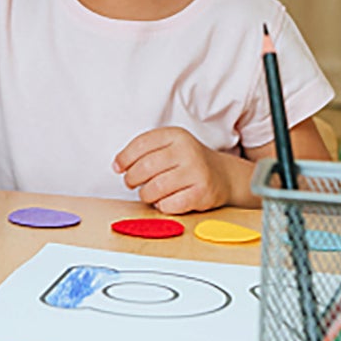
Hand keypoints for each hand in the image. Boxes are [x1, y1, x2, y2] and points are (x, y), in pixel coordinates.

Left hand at [113, 127, 234, 214]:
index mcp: (176, 135)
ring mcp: (197, 172)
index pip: (141, 144)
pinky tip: (163, 201)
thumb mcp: (169, 145)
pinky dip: (161, 205)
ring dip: (145, 194)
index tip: (118, 167)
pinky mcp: (202, 194)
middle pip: (145, 167)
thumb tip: (117, 165)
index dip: (124, 158)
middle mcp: (187, 151)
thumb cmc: (187, 161)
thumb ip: (144, 151)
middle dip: (132, 178)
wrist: (223, 175)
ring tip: (147, 193)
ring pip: (155, 188)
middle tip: (131, 183)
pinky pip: (170, 204)